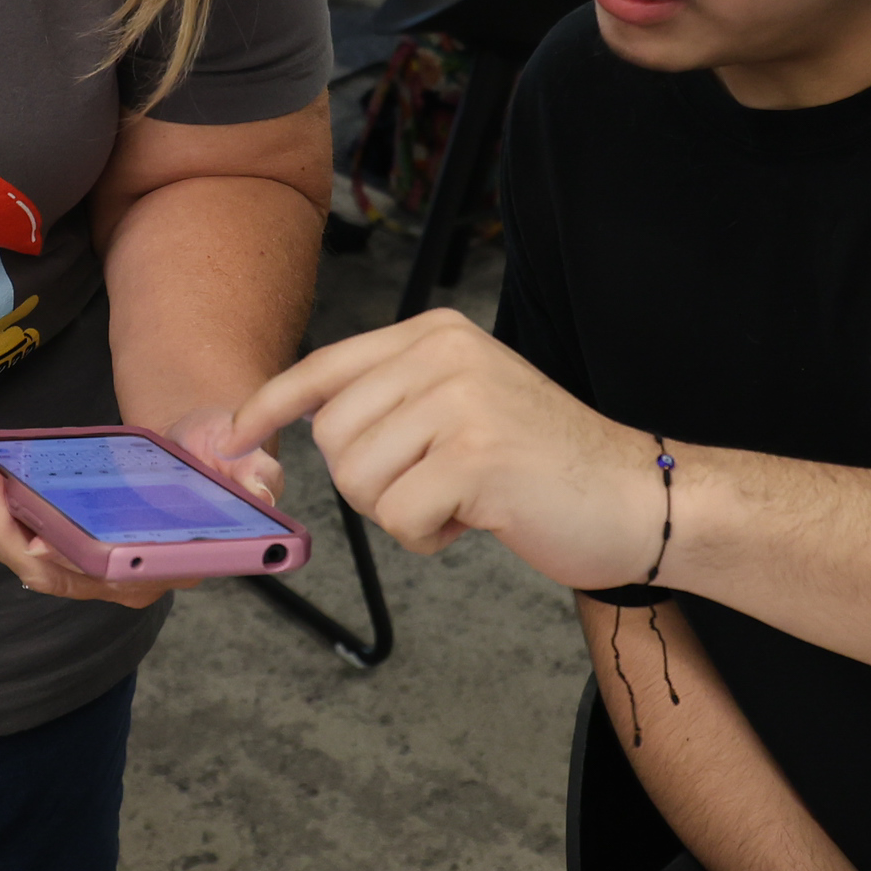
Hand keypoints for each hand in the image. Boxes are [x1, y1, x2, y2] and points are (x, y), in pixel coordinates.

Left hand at [0, 405, 286, 609]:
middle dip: (4, 529)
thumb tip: (261, 488)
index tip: (31, 532)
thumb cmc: (218, 449)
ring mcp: (90, 564)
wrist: (197, 439)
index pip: (105, 580)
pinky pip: (20, 535)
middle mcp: (122, 578)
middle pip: (49, 571)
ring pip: (25, 554)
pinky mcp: (67, 541)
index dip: (61, 561)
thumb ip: (253, 469)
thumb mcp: (240, 451)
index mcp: (162, 566)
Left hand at [226, 309, 660, 587]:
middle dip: (370, 484)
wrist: (637, 494)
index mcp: (436, 333)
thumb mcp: (465, 401)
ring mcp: (461, 400)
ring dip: (403, 512)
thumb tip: (304, 419)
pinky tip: (479, 519)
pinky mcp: (476, 456)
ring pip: (361, 480)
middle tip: (435, 488)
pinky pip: (400, 516)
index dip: (271, 404)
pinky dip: (429, 537)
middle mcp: (444, 353)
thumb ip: (396, 398)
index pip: (328, 366)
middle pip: (334, 437)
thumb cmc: (546, 463)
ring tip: (464, 498)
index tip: (233, 436)